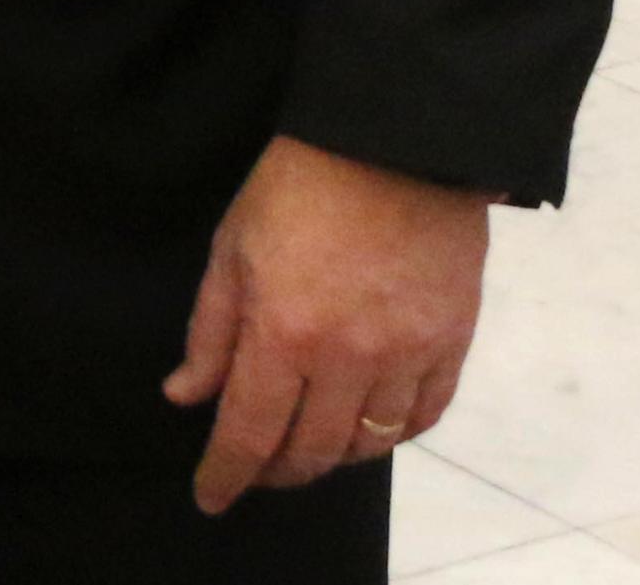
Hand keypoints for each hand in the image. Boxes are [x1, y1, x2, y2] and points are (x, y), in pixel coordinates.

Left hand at [164, 134, 489, 513]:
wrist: (395, 142)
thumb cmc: (300, 186)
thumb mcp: (233, 248)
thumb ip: (210, 331)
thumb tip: (187, 395)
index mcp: (283, 331)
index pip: (250, 432)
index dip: (227, 474)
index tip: (212, 497)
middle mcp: (347, 357)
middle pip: (314, 450)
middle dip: (279, 471)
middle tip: (259, 468)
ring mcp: (406, 353)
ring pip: (369, 442)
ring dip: (335, 455)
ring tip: (311, 444)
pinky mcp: (452, 342)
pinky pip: (424, 415)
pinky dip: (393, 432)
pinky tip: (369, 423)